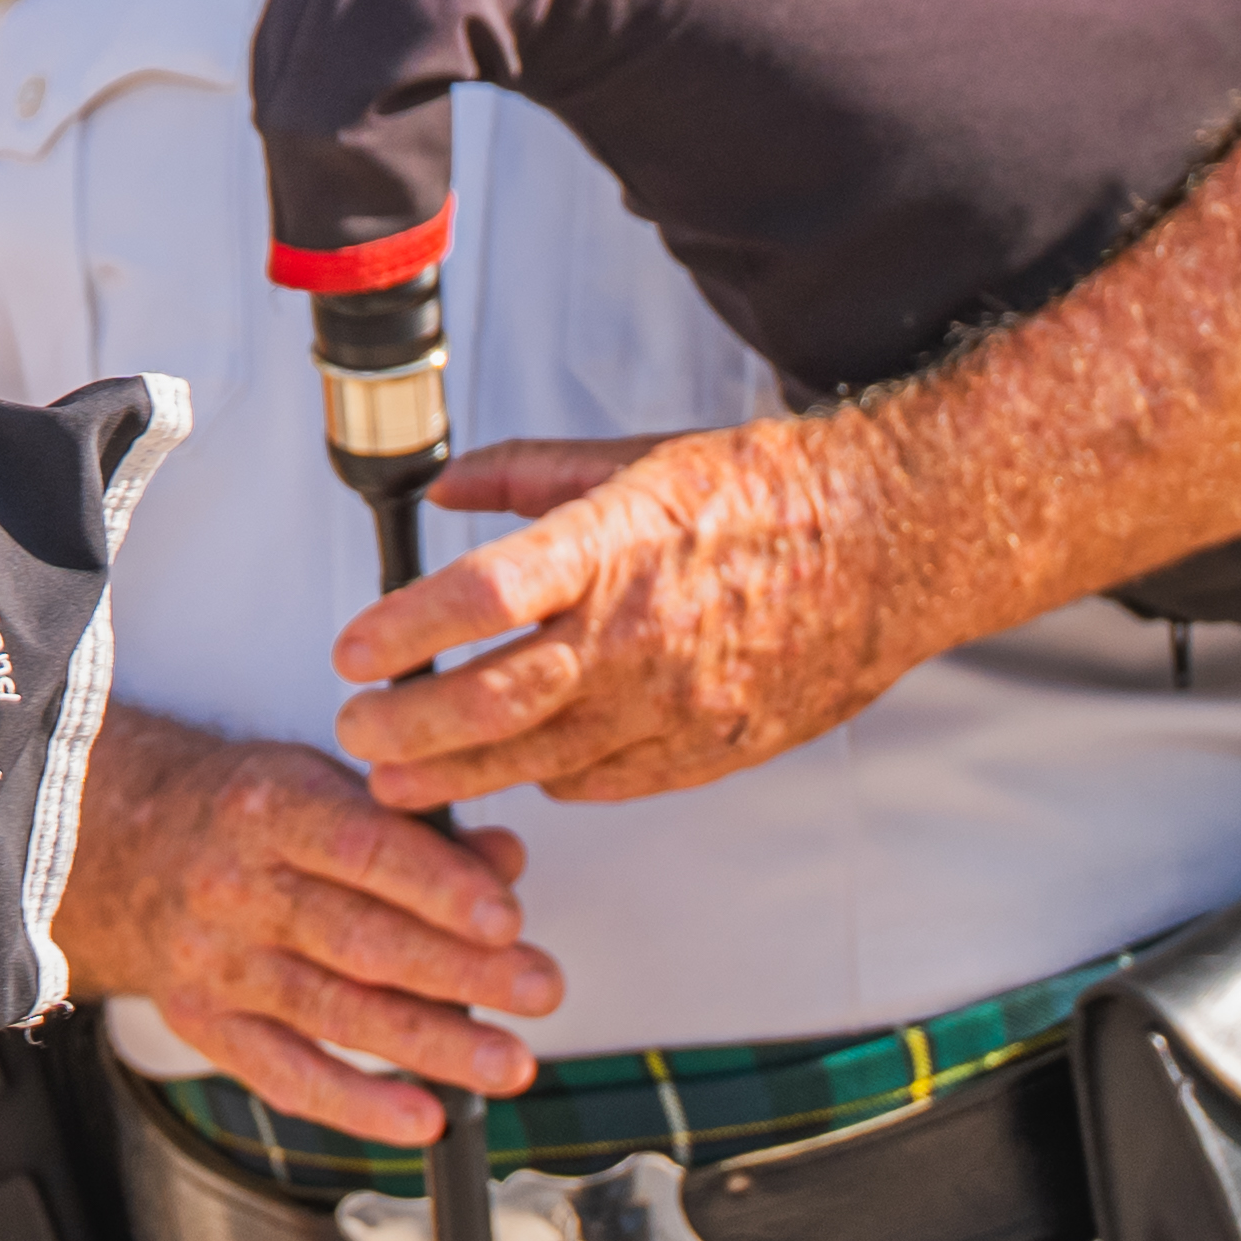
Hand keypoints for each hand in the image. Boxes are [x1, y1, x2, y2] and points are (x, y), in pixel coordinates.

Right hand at [45, 722, 555, 1142]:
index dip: (439, 888)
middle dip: (461, 973)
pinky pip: (286, 1076)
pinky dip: (357, 1104)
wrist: (126, 848)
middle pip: (359, 940)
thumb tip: (505, 863)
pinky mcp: (206, 1026)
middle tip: (540, 992)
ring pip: (335, 1013)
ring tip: (509, 1064)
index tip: (508, 920)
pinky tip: (421, 1116)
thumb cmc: (249, 814)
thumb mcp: (324, 784)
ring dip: (432, 1045)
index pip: (363, 849)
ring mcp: (217, 964)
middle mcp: (237, 888)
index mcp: (271, 810)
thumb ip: (418, 825)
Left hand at [328, 422, 925, 808]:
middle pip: (490, 700)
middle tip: (356, 732)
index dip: (401, 629)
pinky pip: (601, 782)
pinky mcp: (707, 751)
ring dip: (455, 776)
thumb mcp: (635, 457)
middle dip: (404, 729)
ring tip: (400, 780)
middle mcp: (636, 634)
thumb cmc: (765, 493)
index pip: (480, 596)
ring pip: (536, 761)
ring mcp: (674, 704)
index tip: (350, 649)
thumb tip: (443, 490)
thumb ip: (524, 475)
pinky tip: (515, 773)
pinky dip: (546, 782)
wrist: (890, 546)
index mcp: (612, 545)